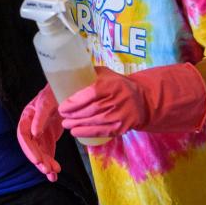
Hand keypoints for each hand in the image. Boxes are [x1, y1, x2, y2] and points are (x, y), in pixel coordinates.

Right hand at [17, 85, 62, 181]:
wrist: (65, 94)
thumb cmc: (55, 93)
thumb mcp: (48, 102)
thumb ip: (40, 116)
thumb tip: (34, 133)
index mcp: (27, 118)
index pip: (23, 136)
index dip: (29, 149)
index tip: (37, 160)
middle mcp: (30, 128)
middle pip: (31, 148)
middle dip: (38, 160)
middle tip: (47, 169)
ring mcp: (39, 136)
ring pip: (39, 154)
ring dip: (45, 165)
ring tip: (53, 174)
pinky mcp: (48, 141)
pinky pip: (47, 155)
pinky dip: (51, 164)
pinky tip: (55, 175)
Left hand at [59, 64, 205, 138]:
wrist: (143, 100)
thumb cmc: (119, 85)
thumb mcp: (108, 74)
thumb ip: (90, 73)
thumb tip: (68, 72)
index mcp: (112, 85)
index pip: (91, 93)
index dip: (75, 102)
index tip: (63, 106)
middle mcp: (117, 100)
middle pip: (91, 109)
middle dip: (74, 114)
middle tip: (63, 115)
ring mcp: (120, 115)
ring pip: (95, 122)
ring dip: (77, 124)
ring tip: (66, 124)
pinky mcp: (122, 127)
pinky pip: (102, 132)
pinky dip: (87, 132)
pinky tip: (75, 132)